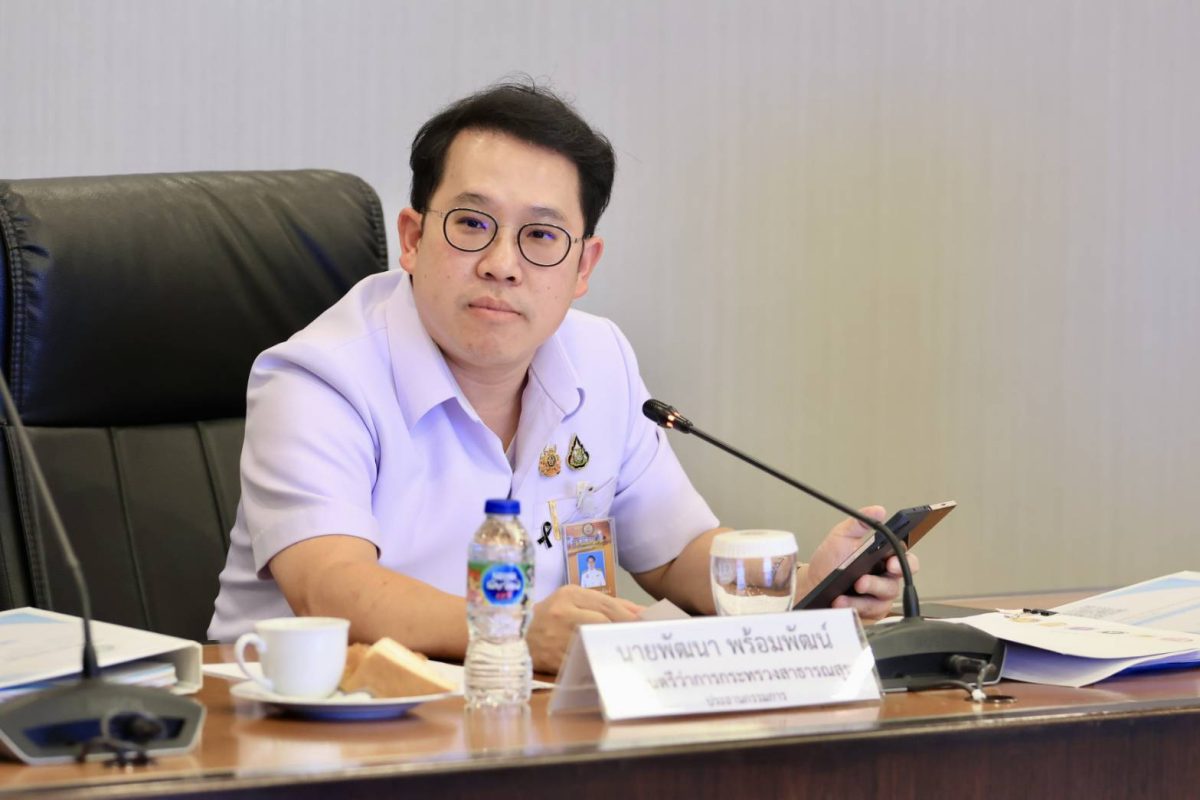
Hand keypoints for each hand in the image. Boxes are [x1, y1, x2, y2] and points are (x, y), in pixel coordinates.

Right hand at [527, 585, 642, 672]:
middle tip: (645, 642)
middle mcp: (563, 611)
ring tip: (631, 653)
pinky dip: (598, 664)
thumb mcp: (574, 602)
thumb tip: (644, 613)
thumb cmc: (549, 618)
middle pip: (604, 622)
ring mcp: (556, 635)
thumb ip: (609, 605)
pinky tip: (611, 667)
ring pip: (594, 642)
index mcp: (570, 594)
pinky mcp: (553, 658)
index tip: (650, 626)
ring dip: (614, 649)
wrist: (512, 637)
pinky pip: (582, 661)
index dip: (631, 617)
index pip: (608, 605)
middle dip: (626, 632)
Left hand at [801, 506, 920, 622]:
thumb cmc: (831, 560)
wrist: (812, 583)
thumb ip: (859, 523)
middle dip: (879, 584)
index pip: (905, 559)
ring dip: (862, 597)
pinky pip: (868, 613)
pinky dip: (853, 607)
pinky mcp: (869, 613)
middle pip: (895, 583)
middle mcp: (885, 579)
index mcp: (884, 558)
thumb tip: (878, 510)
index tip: (891, 562)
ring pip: (881, 600)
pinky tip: (840, 602)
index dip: (904, 562)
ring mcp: (878, 597)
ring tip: (846, 592)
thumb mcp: (842, 536)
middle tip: (862, 581)